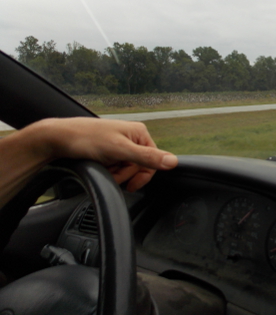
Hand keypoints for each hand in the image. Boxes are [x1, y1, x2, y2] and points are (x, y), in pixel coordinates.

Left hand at [37, 118, 176, 191]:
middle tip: (111, 172)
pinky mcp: (110, 150)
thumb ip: (148, 157)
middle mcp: (132, 137)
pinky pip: (117, 166)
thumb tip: (173, 162)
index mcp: (140, 133)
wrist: (58, 139)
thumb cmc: (87, 139)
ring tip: (103, 167)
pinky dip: (109, 171)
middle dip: (125, 174)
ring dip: (116, 174)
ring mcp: (120, 144)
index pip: (154, 161)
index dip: (142, 176)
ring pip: (127, 169)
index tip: (131, 186)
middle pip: (139, 167)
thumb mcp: (120, 151)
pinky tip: (99, 166)